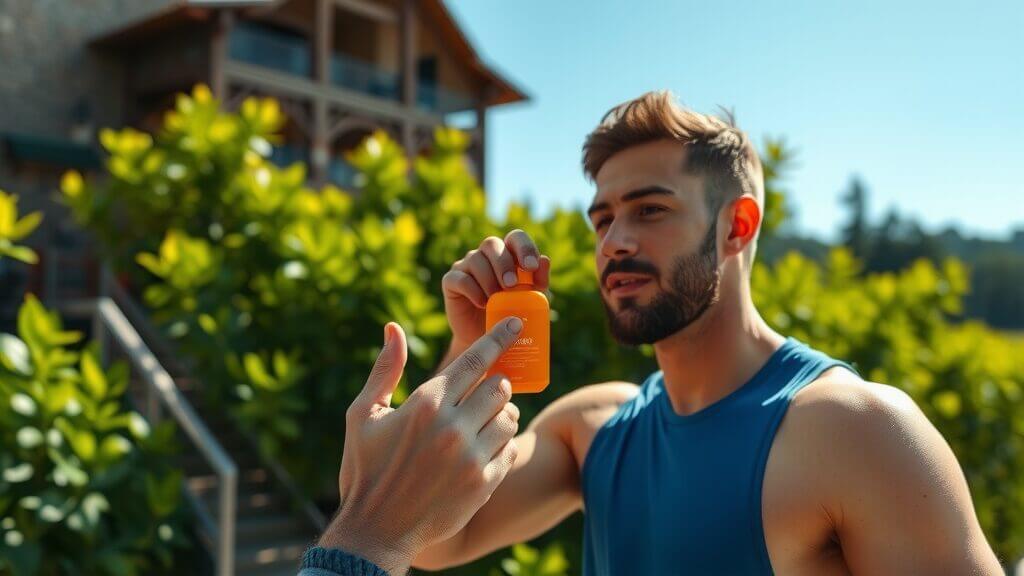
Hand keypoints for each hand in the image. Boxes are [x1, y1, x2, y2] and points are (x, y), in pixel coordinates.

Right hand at [318, 316, 525, 574]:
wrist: (376, 530)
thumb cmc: (366, 468)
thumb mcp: (364, 415)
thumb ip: (385, 370)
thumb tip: (394, 328)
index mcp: (425, 404)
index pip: (474, 360)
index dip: (498, 338)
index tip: (515, 324)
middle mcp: (451, 427)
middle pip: (499, 387)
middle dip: (496, 385)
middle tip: (484, 394)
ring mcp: (470, 457)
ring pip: (509, 417)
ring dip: (501, 415)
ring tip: (482, 423)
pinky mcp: (483, 483)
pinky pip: (510, 449)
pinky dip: (502, 444)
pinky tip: (483, 449)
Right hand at [442, 229, 550, 347]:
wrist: (488, 339)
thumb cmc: (512, 314)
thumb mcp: (530, 301)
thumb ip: (539, 282)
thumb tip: (545, 260)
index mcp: (508, 254)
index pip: (515, 238)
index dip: (524, 247)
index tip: (531, 267)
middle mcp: (486, 255)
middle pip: (492, 243)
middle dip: (503, 263)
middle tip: (511, 285)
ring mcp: (466, 266)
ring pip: (475, 259)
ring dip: (488, 278)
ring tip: (495, 300)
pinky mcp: (451, 281)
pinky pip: (460, 278)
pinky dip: (473, 290)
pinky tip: (482, 304)